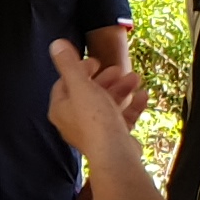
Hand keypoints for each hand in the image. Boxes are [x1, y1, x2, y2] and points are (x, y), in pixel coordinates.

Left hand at [46, 38, 139, 156]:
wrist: (115, 155)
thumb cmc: (95, 119)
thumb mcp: (80, 86)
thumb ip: (68, 64)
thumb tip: (56, 44)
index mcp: (61, 109)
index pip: (66, 84)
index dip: (80, 69)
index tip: (96, 61)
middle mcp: (74, 122)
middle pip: (88, 94)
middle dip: (105, 78)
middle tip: (118, 69)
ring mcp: (94, 132)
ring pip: (107, 105)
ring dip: (121, 89)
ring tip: (135, 78)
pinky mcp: (112, 139)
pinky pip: (121, 118)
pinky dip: (131, 105)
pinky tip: (143, 95)